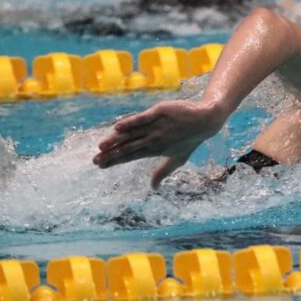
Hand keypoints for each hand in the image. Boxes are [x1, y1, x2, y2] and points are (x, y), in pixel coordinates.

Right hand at [94, 99, 226, 187]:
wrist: (205, 121)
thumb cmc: (190, 140)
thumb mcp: (177, 159)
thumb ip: (162, 172)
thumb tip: (153, 187)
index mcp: (155, 150)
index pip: (131, 156)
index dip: (115, 161)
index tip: (100, 165)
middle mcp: (154, 139)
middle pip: (128, 147)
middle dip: (111, 154)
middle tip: (95, 160)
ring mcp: (156, 126)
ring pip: (132, 134)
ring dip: (116, 140)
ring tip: (102, 146)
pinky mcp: (160, 112)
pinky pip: (143, 118)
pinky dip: (131, 122)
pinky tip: (118, 127)